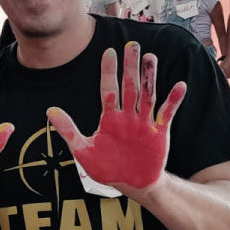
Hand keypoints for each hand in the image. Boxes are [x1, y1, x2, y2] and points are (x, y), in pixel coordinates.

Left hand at [47, 43, 185, 194]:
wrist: (131, 185)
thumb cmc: (107, 168)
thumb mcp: (83, 151)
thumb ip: (68, 130)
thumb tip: (50, 111)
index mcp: (109, 118)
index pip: (108, 89)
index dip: (109, 71)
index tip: (109, 52)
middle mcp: (127, 116)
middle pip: (129, 86)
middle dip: (130, 67)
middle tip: (132, 45)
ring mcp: (144, 123)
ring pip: (147, 95)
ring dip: (150, 77)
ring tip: (150, 58)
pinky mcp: (159, 133)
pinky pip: (166, 114)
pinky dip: (173, 100)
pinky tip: (180, 86)